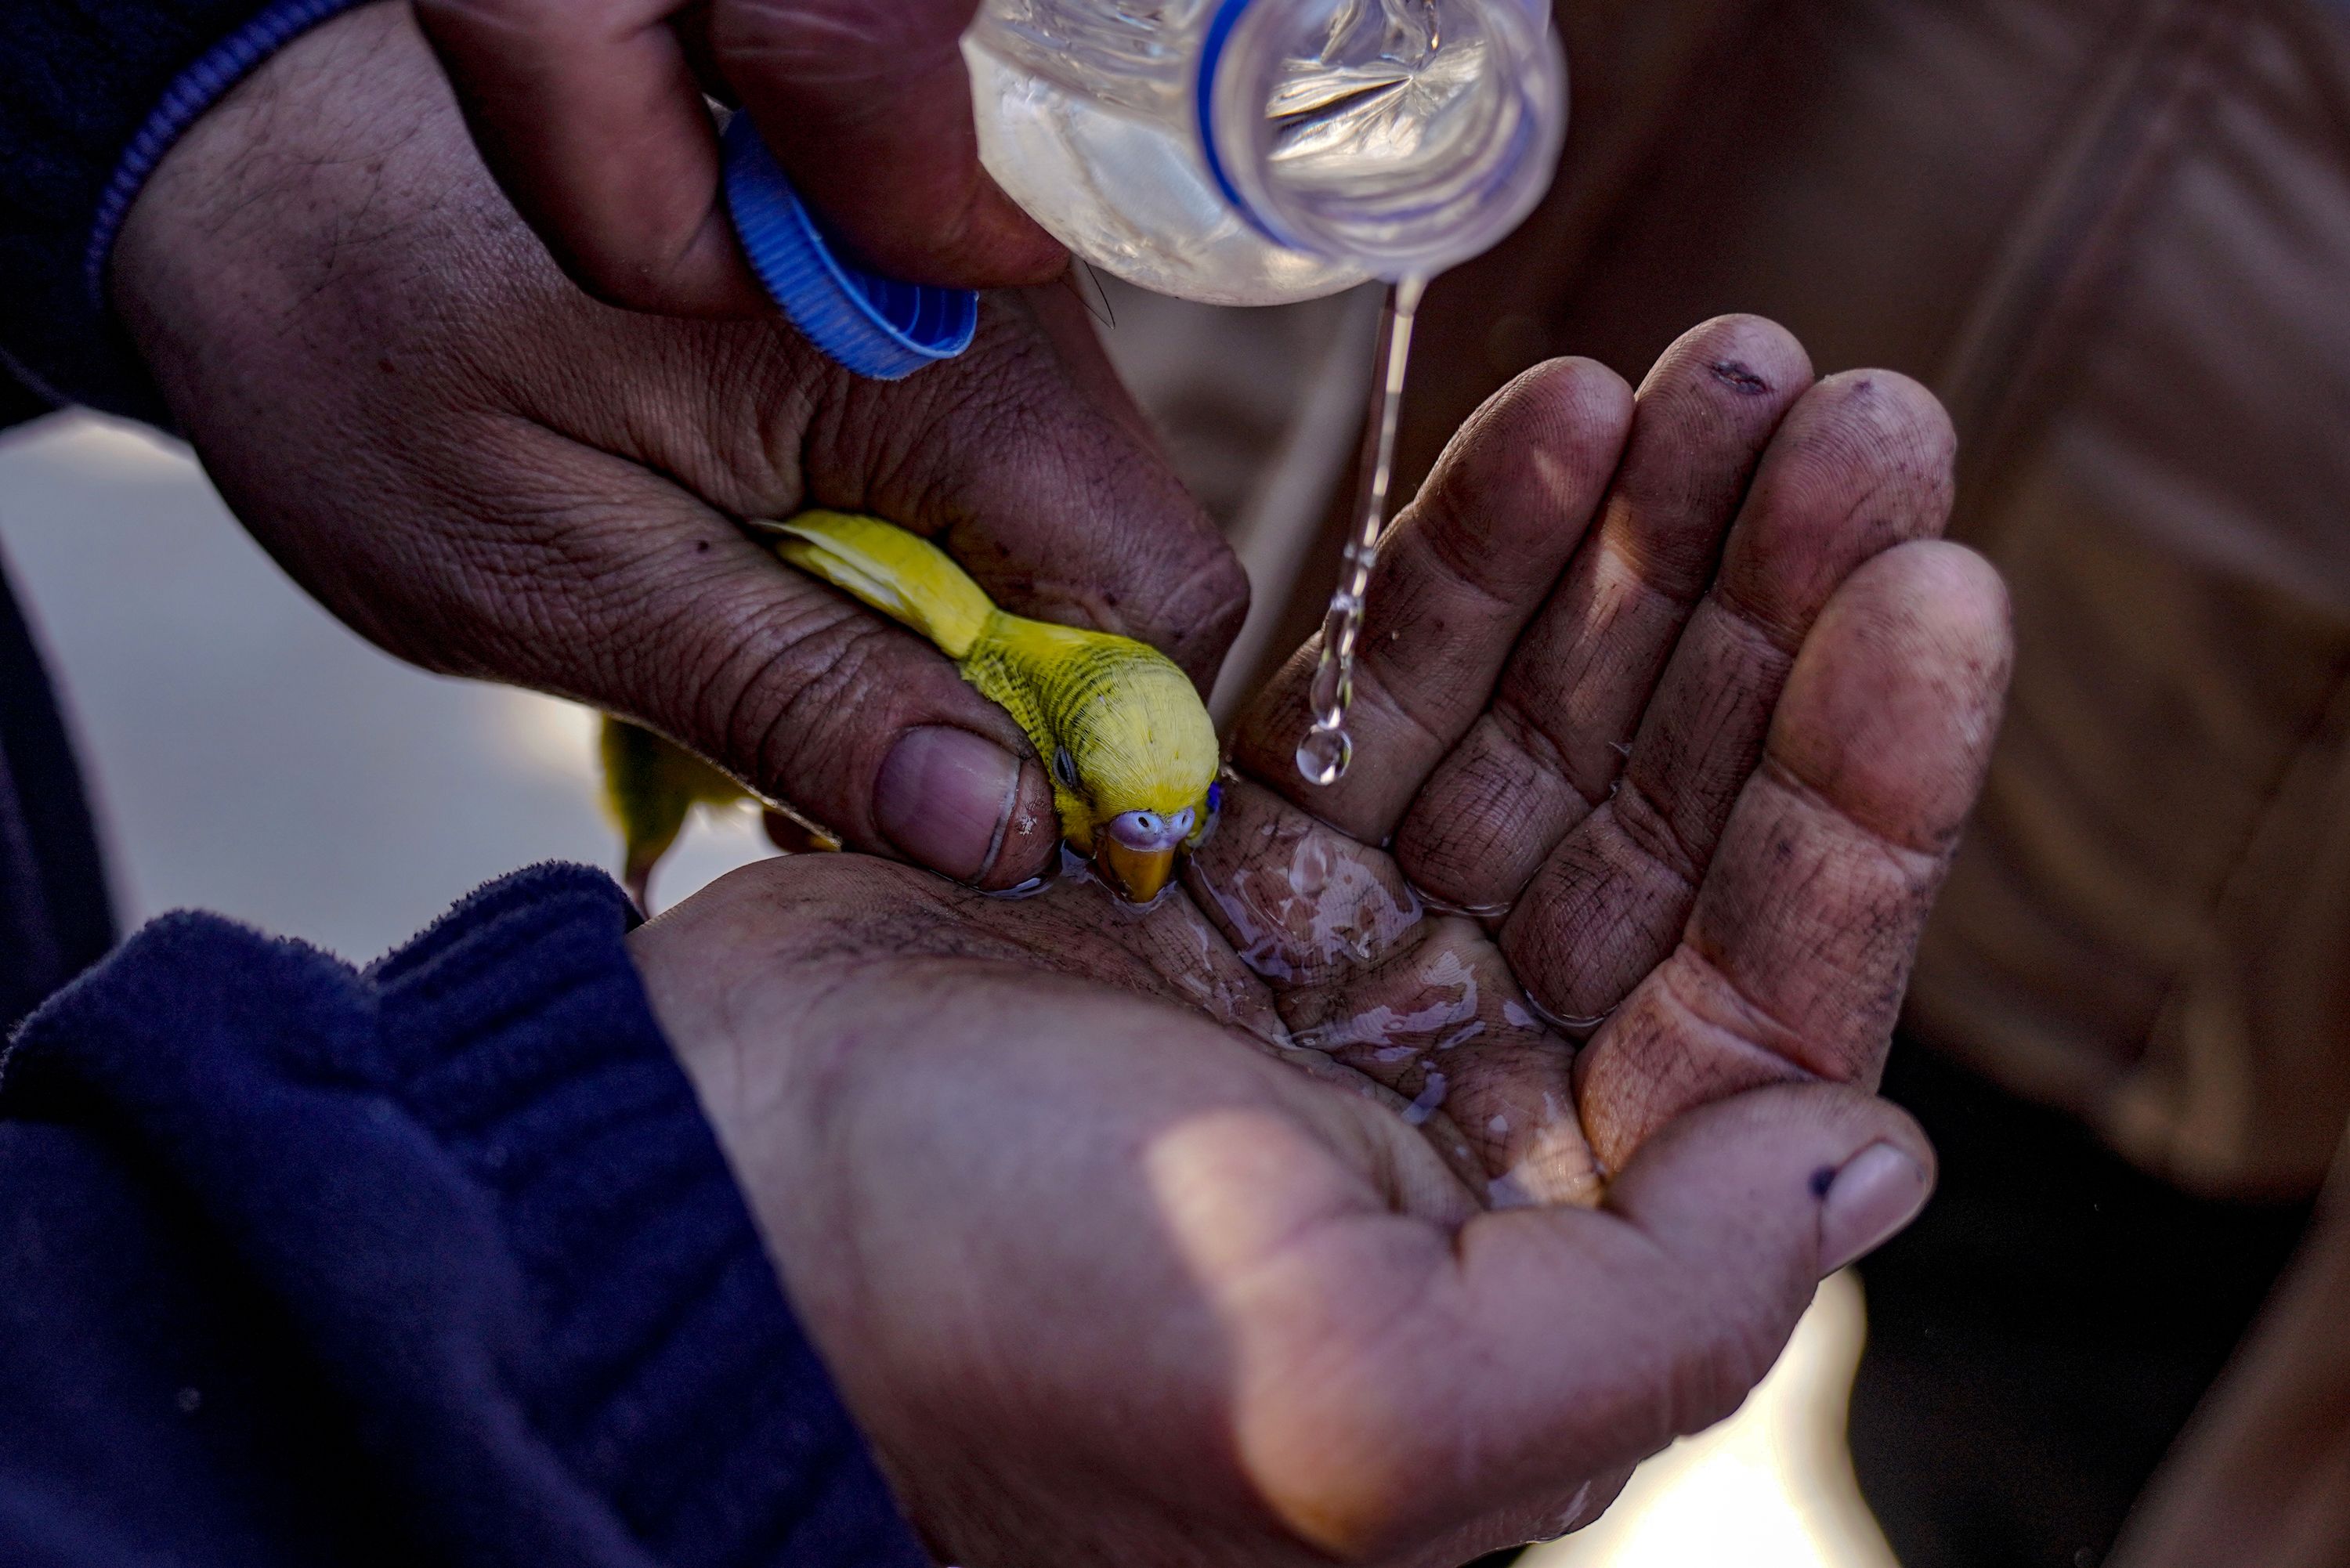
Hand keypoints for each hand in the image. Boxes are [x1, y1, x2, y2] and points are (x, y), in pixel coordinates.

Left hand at [109, 2, 1239, 891]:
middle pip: (1126, 574)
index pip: (1156, 594)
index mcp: (931, 355)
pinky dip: (909, 579)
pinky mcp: (909, 320)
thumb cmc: (365, 342)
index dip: (1096, 750)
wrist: (262, 155)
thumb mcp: (559, 571)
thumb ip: (797, 696)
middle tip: (827, 772)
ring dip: (951, 653)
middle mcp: (984, 304)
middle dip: (1011, 713)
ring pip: (1061, 542)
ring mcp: (954, 303)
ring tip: (769, 672)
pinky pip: (986, 491)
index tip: (972, 836)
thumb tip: (1007, 830)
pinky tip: (773, 595)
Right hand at [631, 316, 2011, 1562]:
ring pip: (1534, 744)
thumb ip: (1657, 1316)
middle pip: (1666, 841)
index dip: (1863, 795)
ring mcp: (1332, 980)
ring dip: (1632, 562)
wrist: (696, 1222)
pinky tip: (1547, 432)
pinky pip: (1376, 698)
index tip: (1926, 588)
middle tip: (1851, 419)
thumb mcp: (1363, 1413)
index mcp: (1534, 1266)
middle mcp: (1458, 1119)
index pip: (1764, 1005)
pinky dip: (1461, 569)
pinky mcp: (1210, 867)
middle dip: (1767, 630)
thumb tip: (1869, 1152)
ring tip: (1710, 383)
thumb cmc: (1000, 1341)